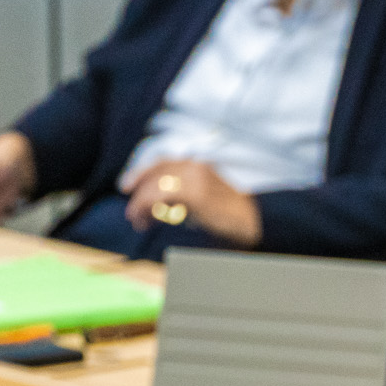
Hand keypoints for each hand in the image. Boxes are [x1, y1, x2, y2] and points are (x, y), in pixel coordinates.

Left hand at [121, 160, 261, 246]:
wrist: (257, 222)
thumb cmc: (234, 217)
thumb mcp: (208, 198)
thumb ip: (187, 196)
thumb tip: (164, 205)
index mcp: (198, 165)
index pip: (163, 163)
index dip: (142, 172)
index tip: (128, 185)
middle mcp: (194, 166)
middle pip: (155, 172)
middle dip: (138, 189)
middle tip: (130, 210)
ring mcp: (194, 178)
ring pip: (154, 185)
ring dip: (140, 203)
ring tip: (137, 220)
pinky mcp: (193, 193)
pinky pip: (158, 197)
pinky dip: (146, 209)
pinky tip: (144, 220)